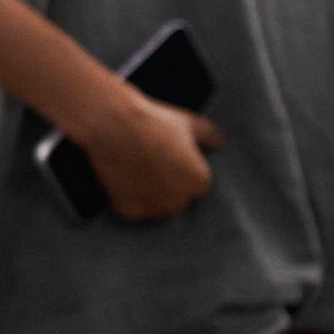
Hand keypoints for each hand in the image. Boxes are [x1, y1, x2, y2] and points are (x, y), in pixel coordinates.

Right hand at [80, 87, 220, 220]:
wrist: (114, 125)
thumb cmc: (154, 122)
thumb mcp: (189, 123)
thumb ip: (210, 134)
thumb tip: (219, 140)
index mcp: (199, 182)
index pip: (195, 181)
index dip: (181, 168)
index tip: (168, 154)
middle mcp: (181, 201)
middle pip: (178, 197)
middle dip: (169, 184)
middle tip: (151, 161)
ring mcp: (155, 208)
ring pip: (158, 205)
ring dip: (152, 193)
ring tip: (138, 167)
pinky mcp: (131, 211)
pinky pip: (135, 207)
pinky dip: (131, 197)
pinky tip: (125, 177)